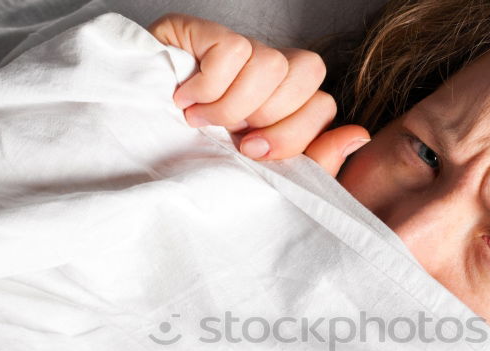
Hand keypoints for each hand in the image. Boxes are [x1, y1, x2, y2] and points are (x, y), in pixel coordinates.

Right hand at [147, 13, 369, 175]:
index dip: (294, 133)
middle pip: (309, 71)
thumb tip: (359, 134)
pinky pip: (234, 50)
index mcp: (284, 105)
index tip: (251, 152)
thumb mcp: (263, 178)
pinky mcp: (200, 32)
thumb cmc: (197, 168)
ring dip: (234, 106)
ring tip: (200, 122)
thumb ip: (315, 162)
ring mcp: (233, 50)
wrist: (130, 153)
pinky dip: (210, 85)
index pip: (323, 103)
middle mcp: (265, 71)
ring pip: (273, 62)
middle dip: (273, 118)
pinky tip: (185, 99)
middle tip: (233, 139)